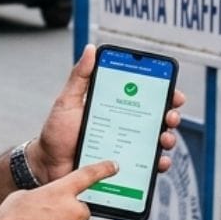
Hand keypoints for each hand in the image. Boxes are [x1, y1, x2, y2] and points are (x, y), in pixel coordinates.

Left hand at [34, 45, 185, 181]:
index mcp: (116, 108)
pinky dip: (160, 164)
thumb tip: (90, 49)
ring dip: (169, 139)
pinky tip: (159, 162)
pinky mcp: (125, 170)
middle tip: (170, 116)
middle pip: (158, 119)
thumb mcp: (67, 101)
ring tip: (164, 138)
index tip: (173, 91)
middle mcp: (125, 127)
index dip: (165, 92)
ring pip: (158, 143)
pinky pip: (148, 168)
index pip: (146, 97)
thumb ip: (79, 76)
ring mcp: (127, 149)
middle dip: (172, 116)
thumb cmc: (57, 133)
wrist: (48, 165)